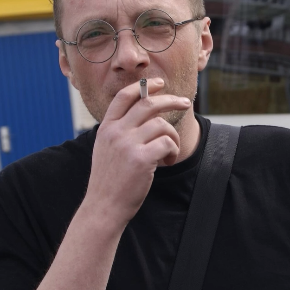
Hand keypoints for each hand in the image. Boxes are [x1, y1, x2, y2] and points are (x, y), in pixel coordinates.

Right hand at [84, 78, 191, 226]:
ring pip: (162, 125)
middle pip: (148, 103)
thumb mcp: (106, 148)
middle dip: (170, 99)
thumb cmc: (108, 179)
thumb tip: (145, 111)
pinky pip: (167, 143)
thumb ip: (120, 129)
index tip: (159, 83)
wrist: (104, 206)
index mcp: (106, 127)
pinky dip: (173, 151)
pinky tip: (167, 163)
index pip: (124, 96)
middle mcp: (116, 132)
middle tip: (185, 102)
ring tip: (169, 152)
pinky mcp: (141, 159)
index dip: (144, 86)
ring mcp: (128, 144)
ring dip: (172, 137)